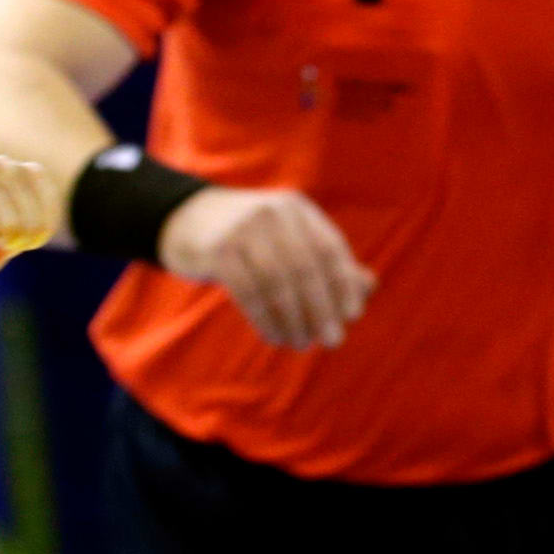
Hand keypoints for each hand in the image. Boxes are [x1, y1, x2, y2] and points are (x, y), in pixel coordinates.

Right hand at [155, 187, 373, 351]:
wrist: (185, 222)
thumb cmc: (248, 240)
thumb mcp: (288, 242)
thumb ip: (327, 263)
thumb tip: (369, 288)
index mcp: (297, 209)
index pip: (329, 248)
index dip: (344, 283)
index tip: (353, 315)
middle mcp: (272, 213)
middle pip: (305, 267)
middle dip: (321, 308)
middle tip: (332, 341)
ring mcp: (242, 229)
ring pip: (277, 283)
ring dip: (293, 320)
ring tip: (301, 344)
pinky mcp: (217, 250)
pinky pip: (248, 292)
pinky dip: (265, 319)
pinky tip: (273, 337)